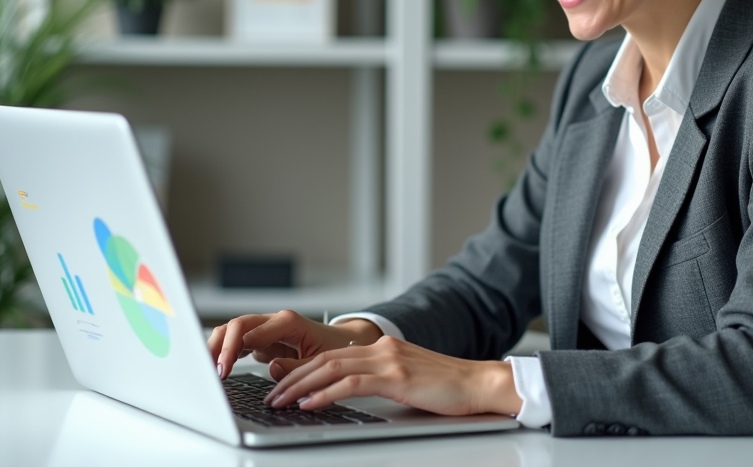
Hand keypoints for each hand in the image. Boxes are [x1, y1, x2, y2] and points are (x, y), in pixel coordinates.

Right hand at [207, 310, 381, 379]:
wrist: (340, 343)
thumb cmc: (333, 349)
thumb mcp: (321, 360)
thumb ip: (297, 365)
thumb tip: (272, 367)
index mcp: (288, 322)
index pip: (254, 328)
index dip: (236, 346)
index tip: (226, 367)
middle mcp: (273, 322)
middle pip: (238, 325)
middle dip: (223, 346)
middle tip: (216, 372)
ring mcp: (264, 330)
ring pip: (232, 332)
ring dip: (218, 349)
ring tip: (208, 371)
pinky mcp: (259, 341)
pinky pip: (235, 343)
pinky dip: (223, 354)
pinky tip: (215, 369)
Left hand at [262, 335, 522, 417]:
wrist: (481, 383)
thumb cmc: (450, 388)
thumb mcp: (408, 379)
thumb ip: (382, 380)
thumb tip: (352, 395)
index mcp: (384, 348)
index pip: (331, 356)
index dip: (302, 370)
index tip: (283, 385)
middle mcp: (382, 348)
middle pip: (324, 359)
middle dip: (292, 377)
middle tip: (271, 394)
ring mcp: (389, 360)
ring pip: (331, 368)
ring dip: (300, 386)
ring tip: (280, 400)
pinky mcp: (396, 377)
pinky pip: (351, 384)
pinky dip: (325, 394)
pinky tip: (309, 404)